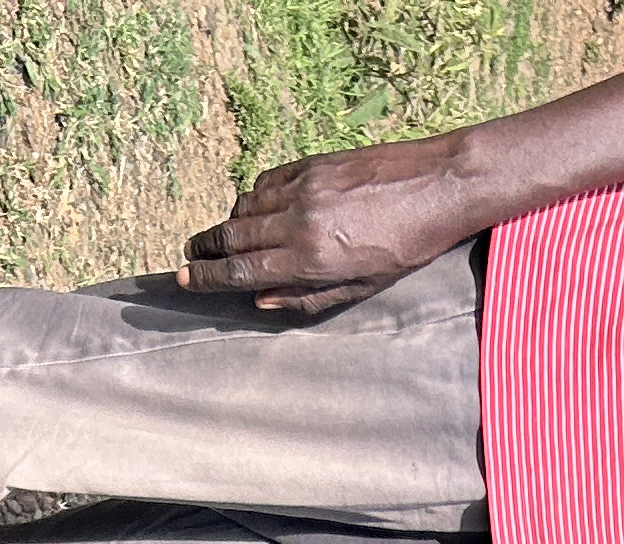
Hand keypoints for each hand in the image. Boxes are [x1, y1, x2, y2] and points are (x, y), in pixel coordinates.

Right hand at [179, 136, 491, 314]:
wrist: (439, 186)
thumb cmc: (408, 247)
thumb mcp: (363, 286)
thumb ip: (309, 296)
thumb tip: (261, 300)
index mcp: (311, 259)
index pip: (241, 271)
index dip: (207, 276)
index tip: (184, 278)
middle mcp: (300, 221)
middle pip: (231, 237)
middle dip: (204, 249)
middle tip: (190, 257)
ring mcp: (304, 187)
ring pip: (244, 206)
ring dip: (228, 224)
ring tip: (225, 238)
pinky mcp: (312, 163)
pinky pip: (266, 181)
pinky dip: (254, 197)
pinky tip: (260, 208)